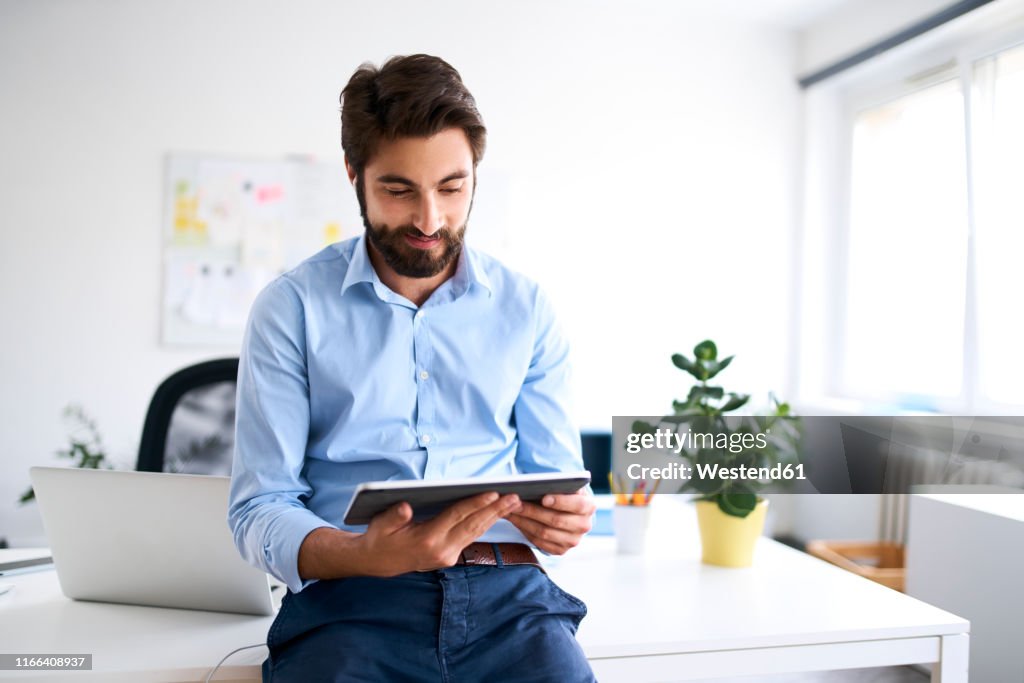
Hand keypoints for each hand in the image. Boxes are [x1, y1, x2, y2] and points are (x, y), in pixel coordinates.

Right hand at [357, 492, 522, 575]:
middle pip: (473, 526)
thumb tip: (405, 507)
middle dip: (495, 511)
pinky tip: (495, 513)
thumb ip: (394, 516)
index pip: (457, 517)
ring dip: (494, 517)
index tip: (493, 493)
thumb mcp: (381, 524)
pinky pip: (471, 537)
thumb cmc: (380, 538)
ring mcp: (448, 556)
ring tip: (512, 503)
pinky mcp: (450, 556)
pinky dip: (484, 524)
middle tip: (514, 497)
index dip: (475, 504)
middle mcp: (441, 551)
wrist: (376, 563)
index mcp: (426, 540)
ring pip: (476, 532)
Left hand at [506, 489, 594, 554]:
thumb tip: (534, 485)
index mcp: (589, 506)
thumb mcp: (566, 487)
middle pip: (556, 520)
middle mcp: (584, 525)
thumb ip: (557, 485)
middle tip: (516, 502)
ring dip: (524, 521)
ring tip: (510, 510)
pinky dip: (525, 530)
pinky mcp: (561, 550)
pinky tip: (515, 520)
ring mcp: (573, 540)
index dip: (561, 502)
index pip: (577, 505)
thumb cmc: (563, 495)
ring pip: (545, 533)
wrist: (568, 513)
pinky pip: (539, 542)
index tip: (544, 497)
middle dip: (533, 511)